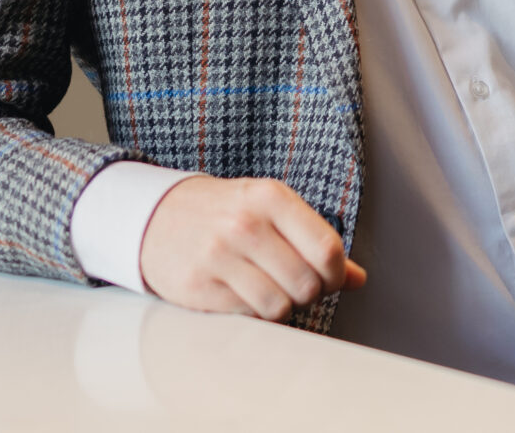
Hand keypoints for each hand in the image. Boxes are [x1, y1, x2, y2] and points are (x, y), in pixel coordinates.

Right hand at [137, 174, 365, 318]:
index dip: (335, 275)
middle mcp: (245, 224)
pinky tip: (241, 293)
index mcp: (271, 198)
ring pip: (278, 307)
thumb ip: (315, 239)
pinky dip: (252, 313)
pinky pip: (246, 316)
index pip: (326, 249)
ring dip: (281, 306)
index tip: (328, 279)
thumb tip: (358, 278)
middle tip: (294, 285)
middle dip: (308, 293)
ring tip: (269, 290)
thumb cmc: (225, 212)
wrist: (156, 216)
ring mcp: (218, 256)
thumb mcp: (271, 209)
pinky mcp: (198, 287)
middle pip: (306, 284)